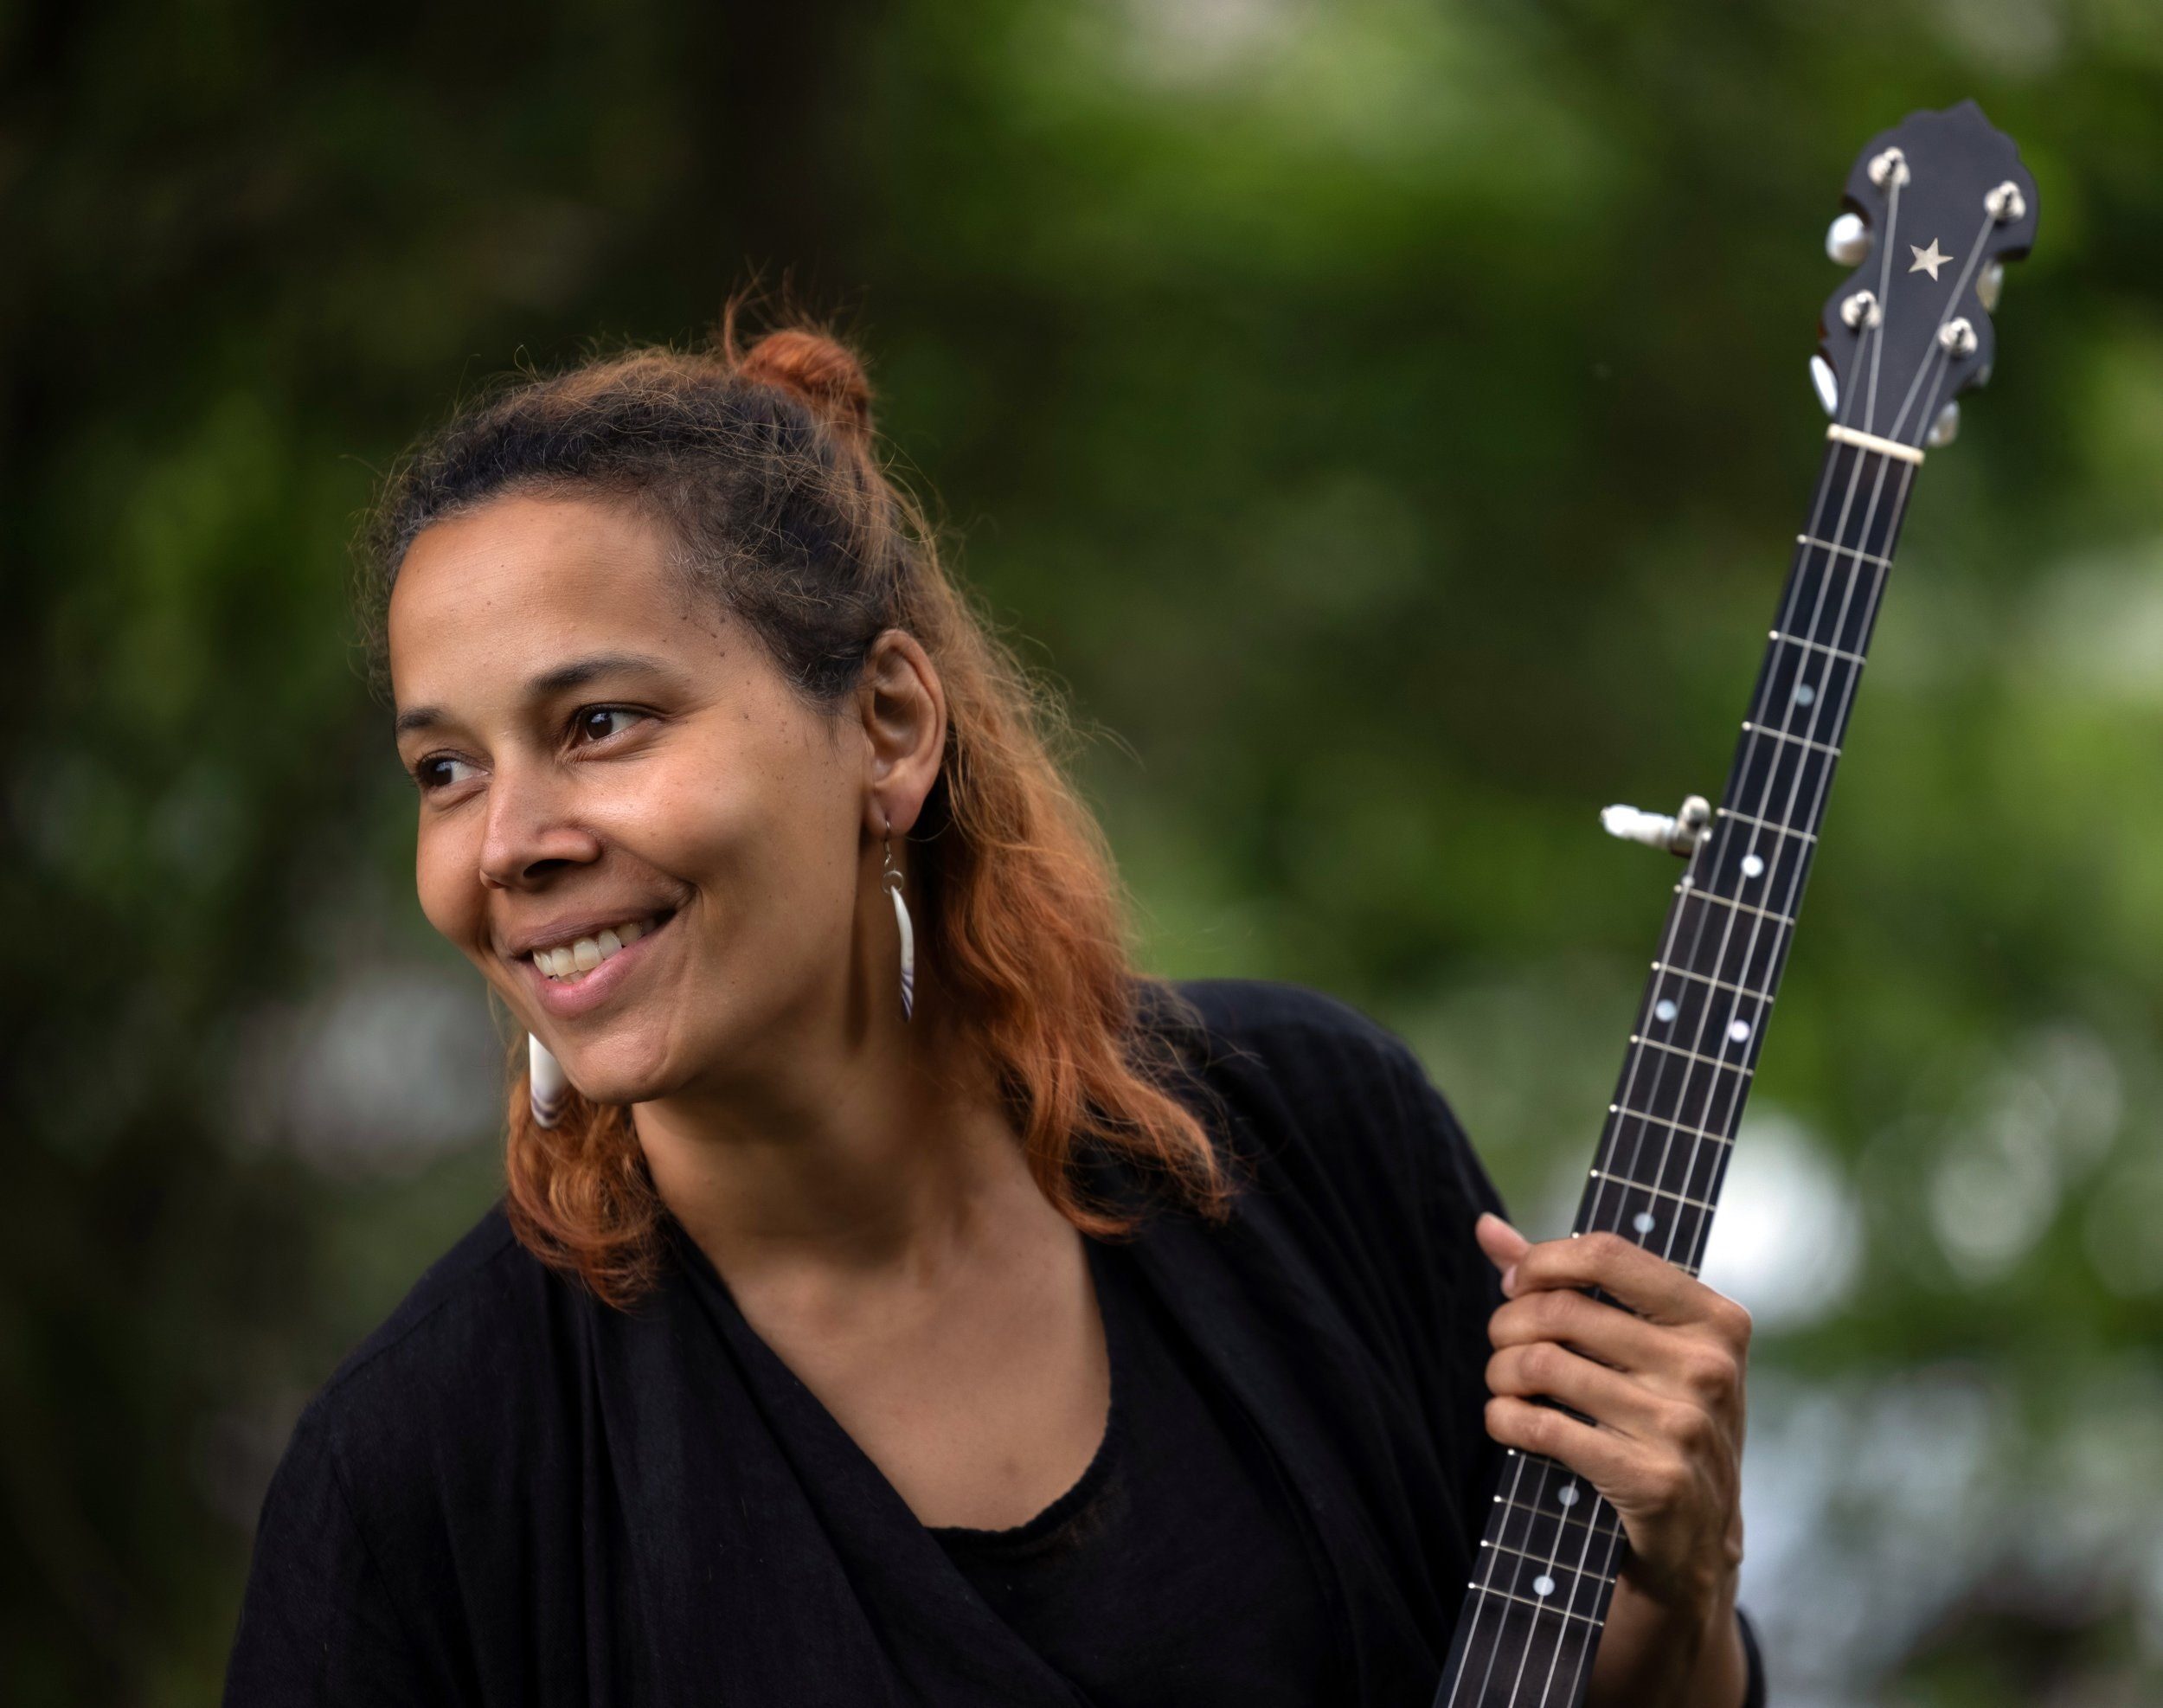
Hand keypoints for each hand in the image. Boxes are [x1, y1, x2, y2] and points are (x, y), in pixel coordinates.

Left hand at [1473, 1212, 1748, 1622]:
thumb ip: (1564, 1284)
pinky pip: (1543, 1427)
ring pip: (1541, 1365)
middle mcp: (1708, 1368)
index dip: (1541, 1262)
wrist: (1698, 1546)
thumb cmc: (1658, 1426)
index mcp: (1715, 1320)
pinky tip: (1506, 1422)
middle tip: (1502, 1347)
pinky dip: (1504, 1419)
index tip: (1515, 1285)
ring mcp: (1686, 1426)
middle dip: (1507, 1325)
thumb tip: (1485, 1228)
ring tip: (1503, 1386)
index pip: (1606, 1254)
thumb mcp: (1639, 1352)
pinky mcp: (1654, 1481)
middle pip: (1560, 1311)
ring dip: (1500, 1374)